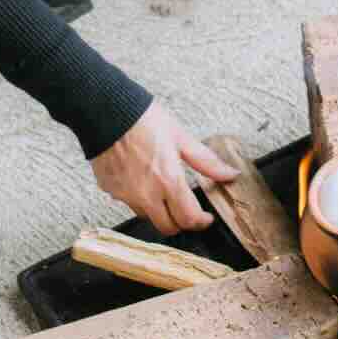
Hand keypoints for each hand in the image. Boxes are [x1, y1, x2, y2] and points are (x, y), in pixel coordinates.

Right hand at [90, 100, 237, 234]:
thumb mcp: (181, 137)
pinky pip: (128, 202)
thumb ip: (206, 161)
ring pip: (147, 216)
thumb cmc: (143, 119)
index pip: (188, 219)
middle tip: (186, 209)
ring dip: (158, 210)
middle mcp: (146, 194)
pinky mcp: (111, 191)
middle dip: (180, 222)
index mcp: (168, 181)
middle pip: (167, 227)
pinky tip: (140, 178)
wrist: (107, 110)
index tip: (205, 217)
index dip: (200, 222)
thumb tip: (230, 174)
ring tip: (162, 189)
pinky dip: (138, 197)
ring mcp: (126, 195)